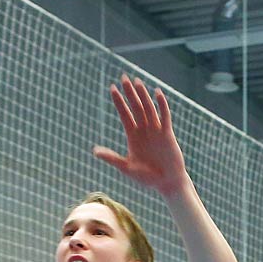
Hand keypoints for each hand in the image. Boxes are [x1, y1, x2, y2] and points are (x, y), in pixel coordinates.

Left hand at [93, 77, 188, 197]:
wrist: (167, 183)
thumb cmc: (147, 178)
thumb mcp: (127, 168)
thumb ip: (112, 158)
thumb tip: (95, 151)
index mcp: (133, 136)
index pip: (124, 114)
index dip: (119, 102)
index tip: (112, 88)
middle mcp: (144, 130)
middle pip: (135, 107)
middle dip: (129, 93)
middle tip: (123, 77)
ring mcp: (156, 131)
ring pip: (148, 108)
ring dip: (143, 95)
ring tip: (137, 81)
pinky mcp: (167, 134)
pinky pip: (164, 116)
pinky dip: (161, 105)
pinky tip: (157, 93)